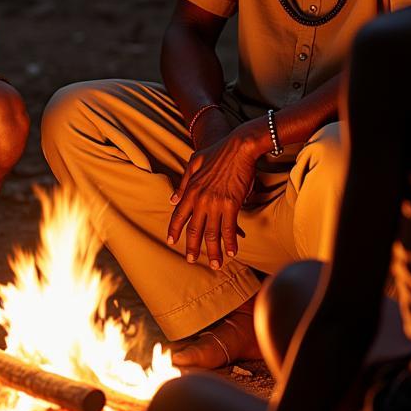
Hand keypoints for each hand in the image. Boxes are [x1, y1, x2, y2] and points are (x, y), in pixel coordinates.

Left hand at [167, 122, 260, 267]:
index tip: (172, 242)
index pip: (179, 215)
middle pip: (194, 229)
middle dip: (192, 247)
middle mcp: (200, 199)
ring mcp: (216, 203)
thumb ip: (183, 183)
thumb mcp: (194, 162)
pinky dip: (231, 242)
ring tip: (215, 265)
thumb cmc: (218, 152)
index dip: (174, 230)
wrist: (238, 146)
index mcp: (191, 189)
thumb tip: (172, 199)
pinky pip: (229, 228)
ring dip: (213, 251)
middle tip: (191, 260)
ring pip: (212, 233)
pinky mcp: (231, 204)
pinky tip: (232, 252)